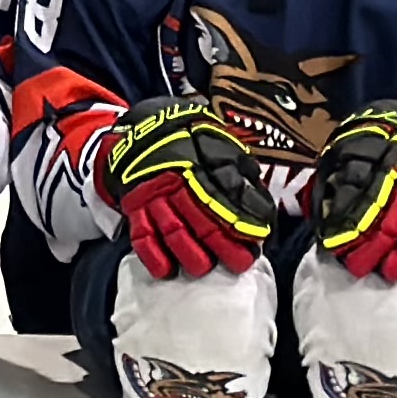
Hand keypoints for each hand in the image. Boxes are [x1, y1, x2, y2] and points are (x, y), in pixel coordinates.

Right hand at [98, 96, 274, 279]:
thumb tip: (261, 201)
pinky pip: (141, 233)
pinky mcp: (135, 205)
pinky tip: (165, 271)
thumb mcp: (220, 142)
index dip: (243, 222)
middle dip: (222, 245)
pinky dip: (152, 254)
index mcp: (202, 166)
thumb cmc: (190, 138)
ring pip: (172, 230)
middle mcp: (178, 183)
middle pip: (202, 219)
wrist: (144, 126)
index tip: (258, 240)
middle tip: (240, 264)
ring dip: (190, 254)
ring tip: (204, 269)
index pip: (226, 199)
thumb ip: (239, 168)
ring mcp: (154, 196)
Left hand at [311, 102, 396, 287]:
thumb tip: (319, 212)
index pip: (364, 206)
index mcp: (382, 171)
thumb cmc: (379, 143)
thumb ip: (336, 179)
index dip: (350, 231)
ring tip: (388, 275)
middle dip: (373, 251)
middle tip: (357, 269)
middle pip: (390, 225)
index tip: (335, 249)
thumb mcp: (350, 149)